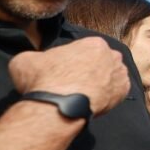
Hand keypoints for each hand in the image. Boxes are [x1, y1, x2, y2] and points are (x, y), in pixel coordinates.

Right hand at [9, 37, 129, 117]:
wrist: (59, 106)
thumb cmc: (44, 80)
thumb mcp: (26, 60)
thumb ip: (35, 56)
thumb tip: (34, 61)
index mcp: (93, 43)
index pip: (86, 49)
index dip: (75, 60)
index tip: (67, 70)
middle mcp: (112, 56)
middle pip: (102, 61)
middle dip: (91, 69)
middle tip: (76, 82)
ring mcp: (120, 74)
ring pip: (111, 75)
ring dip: (101, 82)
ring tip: (84, 93)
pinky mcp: (123, 93)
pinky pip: (117, 91)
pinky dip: (107, 95)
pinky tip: (93, 100)